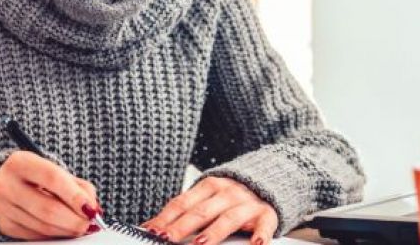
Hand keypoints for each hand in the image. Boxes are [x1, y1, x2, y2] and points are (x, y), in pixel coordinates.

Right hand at [0, 150, 101, 239]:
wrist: (4, 181)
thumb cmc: (35, 175)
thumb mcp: (54, 170)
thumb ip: (77, 186)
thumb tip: (93, 209)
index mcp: (20, 162)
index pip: (53, 179)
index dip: (75, 196)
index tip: (93, 209)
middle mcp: (6, 184)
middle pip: (48, 209)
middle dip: (75, 220)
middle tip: (91, 223)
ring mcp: (2, 207)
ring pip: (43, 226)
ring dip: (67, 230)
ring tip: (80, 227)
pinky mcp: (4, 225)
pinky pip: (35, 236)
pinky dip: (54, 235)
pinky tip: (63, 229)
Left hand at [142, 176, 278, 244]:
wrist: (268, 180)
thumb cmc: (230, 196)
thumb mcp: (207, 197)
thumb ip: (183, 210)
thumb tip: (151, 227)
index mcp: (208, 186)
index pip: (182, 203)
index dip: (166, 218)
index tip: (152, 231)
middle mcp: (227, 193)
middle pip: (201, 212)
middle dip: (183, 226)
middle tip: (167, 238)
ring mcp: (246, 203)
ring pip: (228, 219)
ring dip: (214, 232)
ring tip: (200, 244)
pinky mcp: (266, 214)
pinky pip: (263, 226)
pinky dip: (260, 235)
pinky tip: (256, 244)